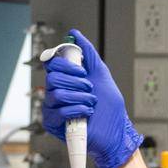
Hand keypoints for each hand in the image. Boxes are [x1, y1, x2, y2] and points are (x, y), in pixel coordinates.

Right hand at [43, 29, 143, 167]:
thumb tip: (75, 34)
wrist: (116, 133)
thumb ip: (88, 54)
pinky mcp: (54, 124)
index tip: (82, 71)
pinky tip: (86, 114)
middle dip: (76, 82)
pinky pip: (57, 111)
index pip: (53, 64)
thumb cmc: (110, 109)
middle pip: (52, 77)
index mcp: (66, 80)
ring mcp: (54, 108)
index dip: (66, 65)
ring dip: (80, 98)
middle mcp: (57, 92)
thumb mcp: (102, 75)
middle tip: (90, 89)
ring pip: (56, 94)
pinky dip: (76, 110)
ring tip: (91, 104)